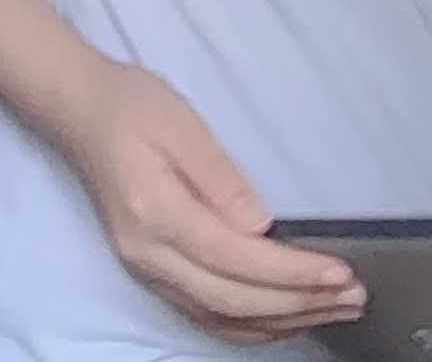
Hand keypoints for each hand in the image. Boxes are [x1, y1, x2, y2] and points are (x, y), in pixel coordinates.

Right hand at [51, 61, 365, 342]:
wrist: (78, 112)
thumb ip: (219, 175)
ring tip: (335, 309)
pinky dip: (253, 325)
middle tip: (353, 295)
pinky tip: (287, 317)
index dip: (291, 272)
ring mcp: (147, 271)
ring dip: (284, 321)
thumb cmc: (131, 106)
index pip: (234, 258)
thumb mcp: (179, 122)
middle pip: (233, 300)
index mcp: (154, 213)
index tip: (340, 271)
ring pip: (222, 318)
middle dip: (299, 303)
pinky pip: (208, 316)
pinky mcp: (152, 273)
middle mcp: (148, 255)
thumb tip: (260, 225)